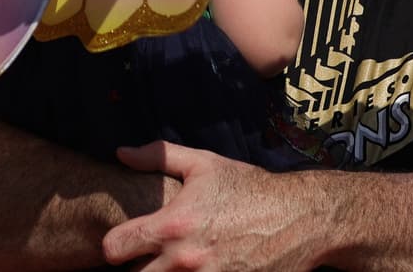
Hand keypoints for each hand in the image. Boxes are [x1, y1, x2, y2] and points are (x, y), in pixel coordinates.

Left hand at [102, 142, 324, 270]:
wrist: (299, 219)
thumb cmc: (251, 189)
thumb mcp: (206, 165)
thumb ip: (160, 157)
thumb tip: (121, 153)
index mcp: (172, 225)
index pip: (113, 248)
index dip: (116, 245)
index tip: (128, 242)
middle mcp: (183, 260)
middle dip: (137, 270)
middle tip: (150, 258)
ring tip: (174, 265)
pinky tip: (198, 270)